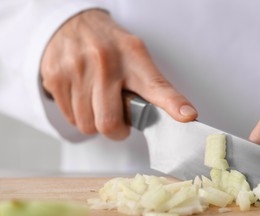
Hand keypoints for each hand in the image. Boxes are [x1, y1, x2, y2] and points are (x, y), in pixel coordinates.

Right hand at [40, 10, 196, 139]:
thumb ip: (153, 86)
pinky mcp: (56, 78)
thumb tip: (181, 116)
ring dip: (95, 123)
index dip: (173, 104)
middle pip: (109, 122)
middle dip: (116, 131)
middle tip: (119, 122)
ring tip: (99, 105)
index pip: (157, 85)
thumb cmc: (110, 46)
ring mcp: (76, 70)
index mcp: (133, 56)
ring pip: (87, 125)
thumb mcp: (136, 56)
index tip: (188, 116)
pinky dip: (79, 116)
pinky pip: (70, 118)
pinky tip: (83, 99)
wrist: (73, 24)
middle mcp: (104, 62)